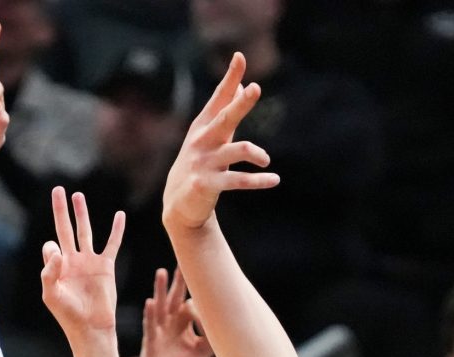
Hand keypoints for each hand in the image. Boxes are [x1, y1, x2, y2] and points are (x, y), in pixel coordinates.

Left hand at [39, 187, 124, 340]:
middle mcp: (73, 261)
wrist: (92, 327)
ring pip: (85, 231)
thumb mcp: (51, 295)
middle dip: (61, 209)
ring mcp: (90, 262)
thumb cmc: (69, 315)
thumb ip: (48, 272)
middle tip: (58, 189)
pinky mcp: (106, 266)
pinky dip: (116, 230)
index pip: (50, 246)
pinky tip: (120, 215)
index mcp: (58, 267)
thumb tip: (53, 247)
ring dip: (81, 213)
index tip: (58, 260)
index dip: (51, 250)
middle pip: (65, 228)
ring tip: (78, 196)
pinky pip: (112, 244)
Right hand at [138, 266, 211, 356]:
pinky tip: (150, 303)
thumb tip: (226, 324)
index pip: (189, 306)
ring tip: (161, 272)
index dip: (198, 304)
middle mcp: (170, 326)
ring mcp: (159, 333)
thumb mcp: (202, 352)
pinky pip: (150, 326)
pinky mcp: (151, 344)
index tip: (207, 298)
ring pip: (159, 306)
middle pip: (174, 299)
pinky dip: (150, 314)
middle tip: (183, 262)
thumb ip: (212, 337)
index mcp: (182, 326)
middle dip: (179, 282)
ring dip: (160, 289)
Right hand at [161, 53, 276, 233]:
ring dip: (256, 154)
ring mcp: (204, 163)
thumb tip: (242, 84)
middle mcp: (202, 141)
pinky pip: (238, 181)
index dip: (230, 77)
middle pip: (225, 117)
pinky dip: (259, 180)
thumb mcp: (210, 135)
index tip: (239, 57)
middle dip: (240, 103)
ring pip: (236, 151)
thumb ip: (225, 110)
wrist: (179, 203)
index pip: (219, 97)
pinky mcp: (207, 185)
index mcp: (203, 125)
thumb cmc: (200, 163)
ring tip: (266, 160)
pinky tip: (274, 180)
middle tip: (255, 88)